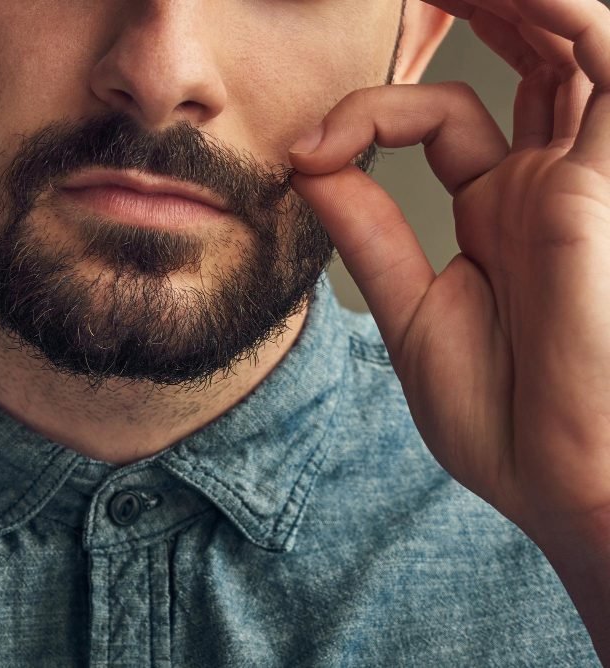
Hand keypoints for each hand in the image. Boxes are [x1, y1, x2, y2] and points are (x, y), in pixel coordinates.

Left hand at [289, 0, 609, 555]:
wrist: (566, 486)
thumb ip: (369, 233)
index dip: (366, 114)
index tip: (306, 155)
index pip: (441, 116)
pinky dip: (560, 14)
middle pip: (525, 56)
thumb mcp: (413, 313)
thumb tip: (306, 166)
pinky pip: (604, 61)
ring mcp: (588, 176)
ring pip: (568, 39)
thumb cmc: (503, 420)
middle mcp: (553, 182)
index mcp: (505, 212)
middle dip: (474, 5)